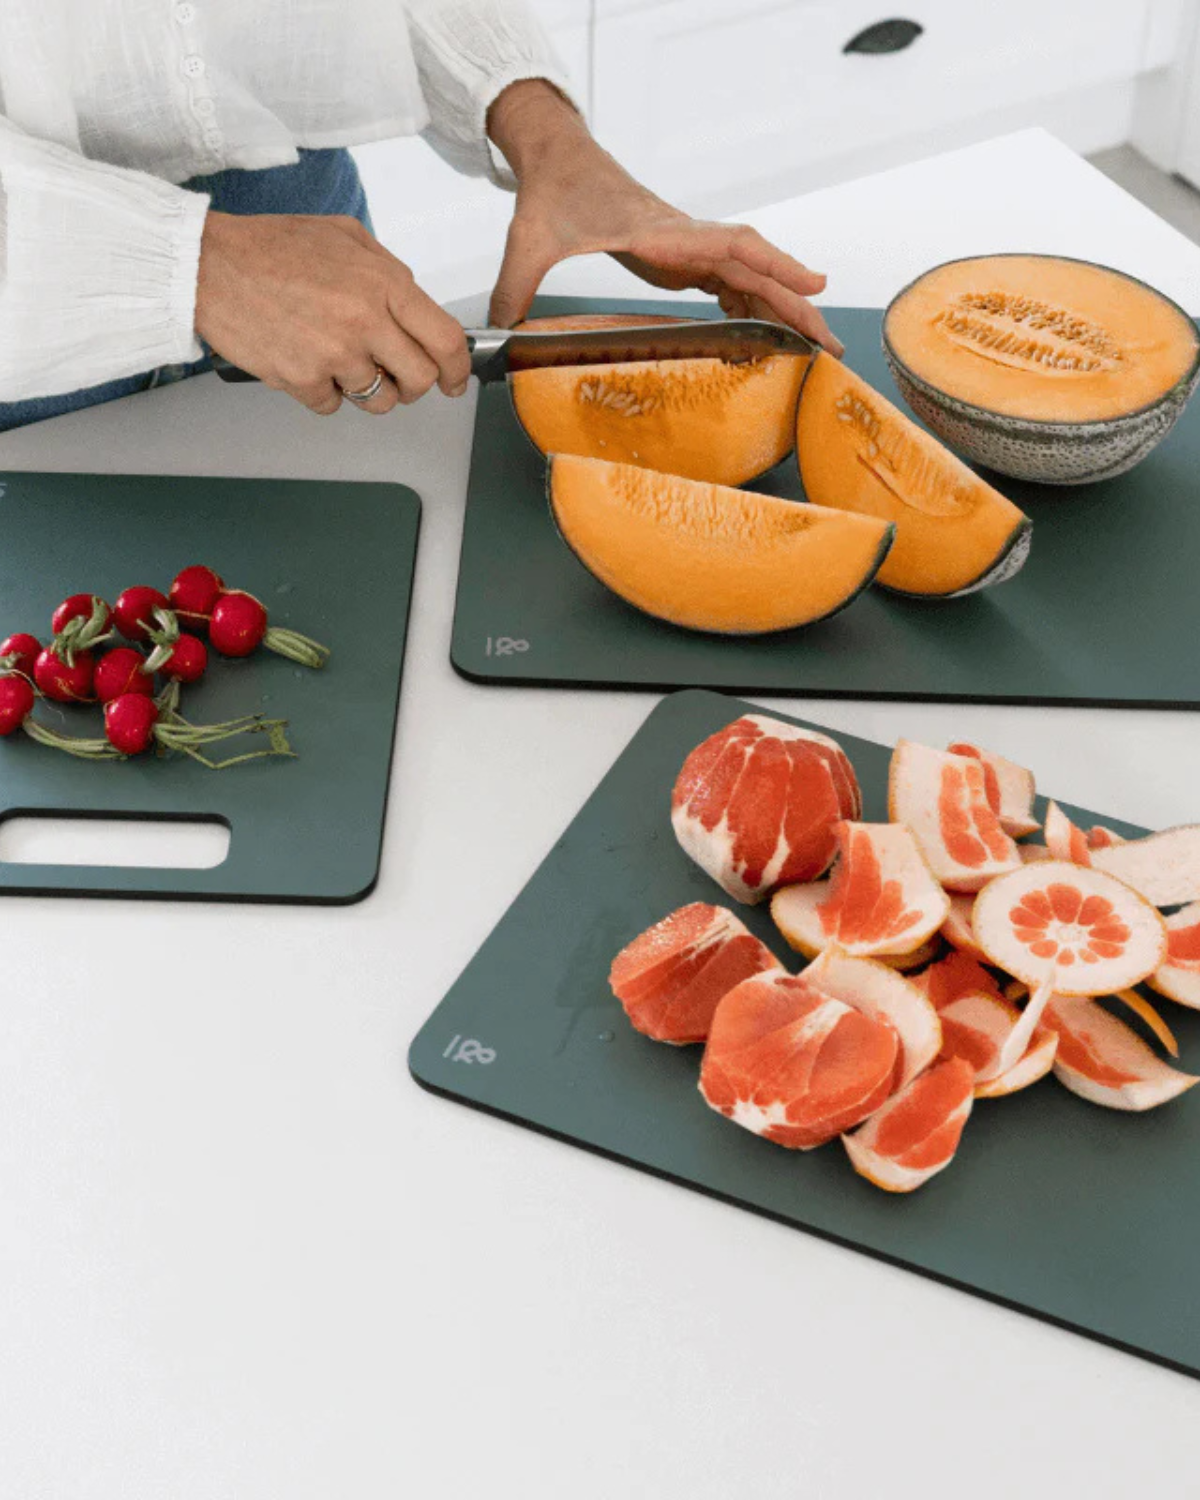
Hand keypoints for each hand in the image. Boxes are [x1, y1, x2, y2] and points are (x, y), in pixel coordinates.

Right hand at [194, 212, 470, 414]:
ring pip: (379, 400)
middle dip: (414, 385)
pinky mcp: (302, 380)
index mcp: (383, 284)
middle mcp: (364, 322)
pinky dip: (323, 392)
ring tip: (341, 360)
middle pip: (419, 380)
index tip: (455, 381)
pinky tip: (306, 360)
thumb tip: (418, 308)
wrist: (208, 264)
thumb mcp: (345, 235)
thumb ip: (389, 271)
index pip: (445, 341)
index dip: (458, 369)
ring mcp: (333, 355)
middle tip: (399, 377)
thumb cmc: (272, 247)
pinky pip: (332, 405)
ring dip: (368, 389)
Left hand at [486, 82, 842, 355]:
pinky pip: (728, 283)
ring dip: (783, 309)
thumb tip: (495, 334)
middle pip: (755, 267)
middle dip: (795, 302)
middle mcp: (684, 238)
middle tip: (829, 339)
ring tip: (815, 346)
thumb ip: (513, 288)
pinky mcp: (681, 257)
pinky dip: (752, 308)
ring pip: (750, 277)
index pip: (730, 244)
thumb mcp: (528, 241)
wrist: (560, 161)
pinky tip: (765, 336)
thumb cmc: (552, 194)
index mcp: (660, 231)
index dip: (772, 266)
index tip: (810, 284)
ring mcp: (688, 247)